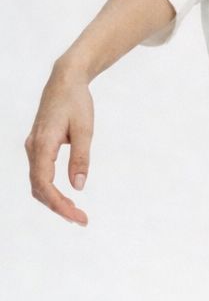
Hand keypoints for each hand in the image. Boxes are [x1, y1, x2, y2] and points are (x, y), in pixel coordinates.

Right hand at [25, 63, 93, 225]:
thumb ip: (81, 158)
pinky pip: (40, 174)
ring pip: (38, 183)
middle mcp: (32, 148)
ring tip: (76, 213)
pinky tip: (66, 198)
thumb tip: (79, 186)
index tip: (78, 216)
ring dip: (54, 200)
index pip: (44, 183)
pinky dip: (51, 190)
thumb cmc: (76, 101)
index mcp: (42, 145)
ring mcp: (33, 148)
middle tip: (82, 220)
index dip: (58, 204)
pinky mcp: (38, 147)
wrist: (65, 80)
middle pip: (38, 188)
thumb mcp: (84, 129)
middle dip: (58, 207)